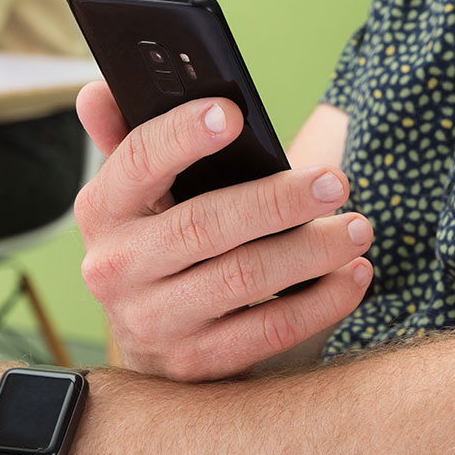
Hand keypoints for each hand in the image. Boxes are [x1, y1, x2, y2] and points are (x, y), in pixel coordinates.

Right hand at [73, 82, 373, 381]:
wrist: (155, 342)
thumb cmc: (163, 241)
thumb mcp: (138, 195)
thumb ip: (128, 138)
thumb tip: (97, 91)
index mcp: (104, 210)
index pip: (137, 161)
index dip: (182, 135)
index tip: (234, 114)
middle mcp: (117, 268)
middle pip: (204, 225)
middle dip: (277, 201)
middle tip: (335, 181)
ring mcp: (154, 321)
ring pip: (243, 278)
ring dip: (311, 251)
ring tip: (357, 228)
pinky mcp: (196, 363)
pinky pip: (268, 332)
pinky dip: (320, 302)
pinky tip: (353, 276)